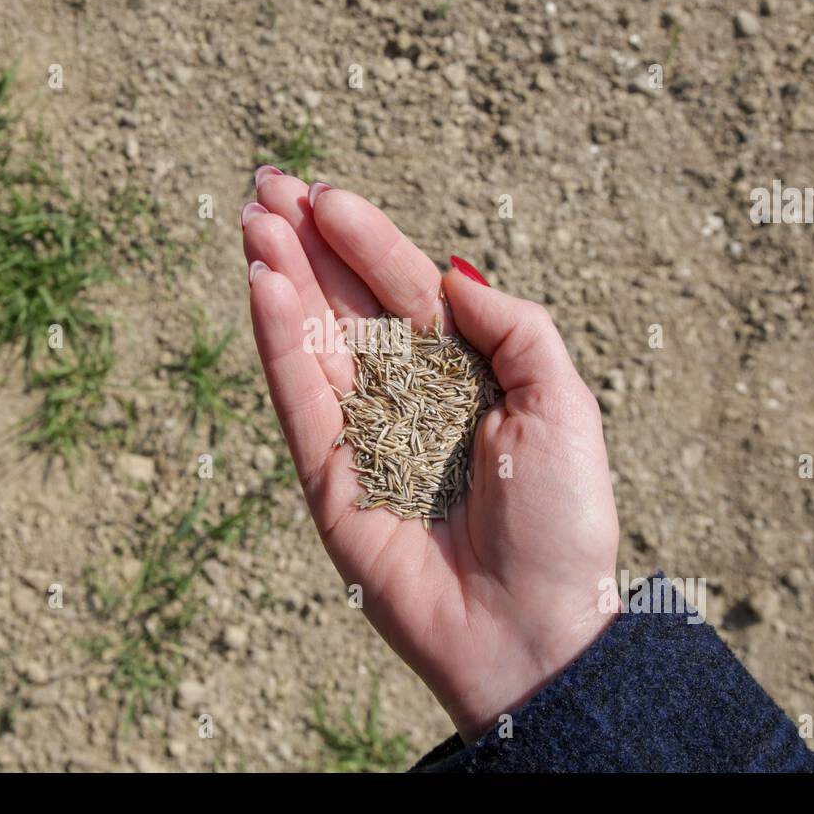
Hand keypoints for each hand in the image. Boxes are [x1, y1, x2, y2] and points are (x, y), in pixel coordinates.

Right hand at [241, 169, 619, 742]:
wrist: (531, 629)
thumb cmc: (561, 519)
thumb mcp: (562, 403)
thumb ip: (512, 328)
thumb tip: (452, 273)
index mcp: (465, 376)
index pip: (406, 291)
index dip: (367, 240)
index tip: (324, 194)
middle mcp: (409, 398)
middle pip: (349, 305)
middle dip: (308, 244)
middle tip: (265, 184)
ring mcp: (364, 436)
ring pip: (314, 341)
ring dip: (283, 278)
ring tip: (252, 220)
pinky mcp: (329, 479)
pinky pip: (299, 399)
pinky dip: (278, 342)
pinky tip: (263, 285)